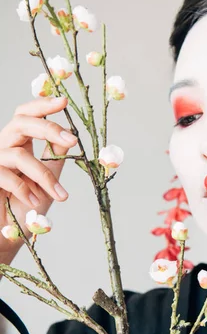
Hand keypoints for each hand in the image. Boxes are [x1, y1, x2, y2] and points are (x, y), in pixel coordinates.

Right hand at [0, 96, 76, 265]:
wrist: (7, 232)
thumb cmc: (27, 205)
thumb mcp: (47, 179)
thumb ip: (54, 157)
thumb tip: (69, 137)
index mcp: (20, 142)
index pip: (28, 115)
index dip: (43, 105)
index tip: (64, 101)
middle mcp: (4, 146)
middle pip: (21, 122)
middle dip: (48, 128)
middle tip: (73, 140)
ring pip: (20, 156)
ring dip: (44, 176)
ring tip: (60, 195)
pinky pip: (6, 176)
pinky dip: (24, 189)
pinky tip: (34, 200)